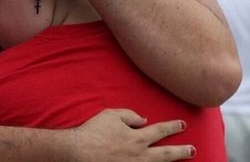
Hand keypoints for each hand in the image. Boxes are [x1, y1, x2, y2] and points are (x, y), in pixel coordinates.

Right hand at [71, 109, 193, 161]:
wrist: (79, 151)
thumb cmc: (94, 131)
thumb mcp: (111, 114)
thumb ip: (130, 115)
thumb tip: (143, 120)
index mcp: (138, 138)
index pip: (160, 130)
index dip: (173, 127)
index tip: (182, 125)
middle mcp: (140, 155)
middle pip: (166, 154)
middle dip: (181, 151)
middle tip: (193, 150)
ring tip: (182, 161)